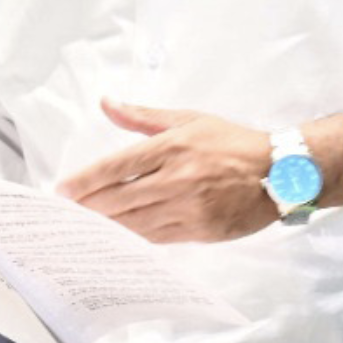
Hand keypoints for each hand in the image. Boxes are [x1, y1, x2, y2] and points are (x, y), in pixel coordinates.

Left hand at [57, 99, 277, 242]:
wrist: (279, 172)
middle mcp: (178, 178)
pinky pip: (157, 238)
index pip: (117, 166)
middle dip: (88, 208)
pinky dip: (134, 238)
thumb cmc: (232, 142)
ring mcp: (189, 207)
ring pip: (135, 222)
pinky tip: (117, 238)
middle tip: (65, 214)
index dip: (85, 180)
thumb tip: (106, 104)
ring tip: (84, 228)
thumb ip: (143, 116)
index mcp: (173, 146)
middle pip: (120, 198)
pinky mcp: (201, 230)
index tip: (63, 190)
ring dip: (106, 226)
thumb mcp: (188, 119)